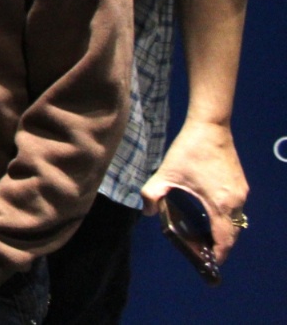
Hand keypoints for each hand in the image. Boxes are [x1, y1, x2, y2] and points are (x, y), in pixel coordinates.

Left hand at [141, 118, 248, 262]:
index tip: (208, 263)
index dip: (218, 254)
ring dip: (223, 231)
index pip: (225, 239)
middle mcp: (236, 201)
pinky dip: (226, 218)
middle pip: (232, 234)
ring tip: (204, 237)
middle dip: (219, 245)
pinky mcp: (241, 185)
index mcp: (220, 204)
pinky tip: (209, 216)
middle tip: (202, 251)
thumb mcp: (165, 173)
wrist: (210, 126)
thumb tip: (148, 212)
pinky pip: (236, 210)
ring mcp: (242, 193)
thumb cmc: (188, 150)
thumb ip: (152, 194)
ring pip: (236, 222)